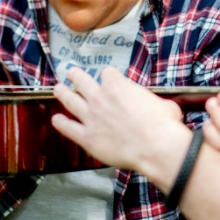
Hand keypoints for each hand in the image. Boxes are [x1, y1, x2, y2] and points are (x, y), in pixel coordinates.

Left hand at [51, 67, 191, 189]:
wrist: (156, 147)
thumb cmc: (163, 125)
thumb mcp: (162, 104)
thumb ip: (151, 102)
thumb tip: (156, 107)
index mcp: (118, 86)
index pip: (107, 73)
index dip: (108, 76)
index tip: (109, 79)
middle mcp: (100, 98)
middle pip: (82, 80)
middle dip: (75, 75)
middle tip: (71, 72)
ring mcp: (91, 117)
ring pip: (70, 100)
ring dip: (62, 93)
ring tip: (58, 89)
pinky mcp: (87, 137)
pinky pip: (68, 128)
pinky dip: (61, 123)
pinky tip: (56, 120)